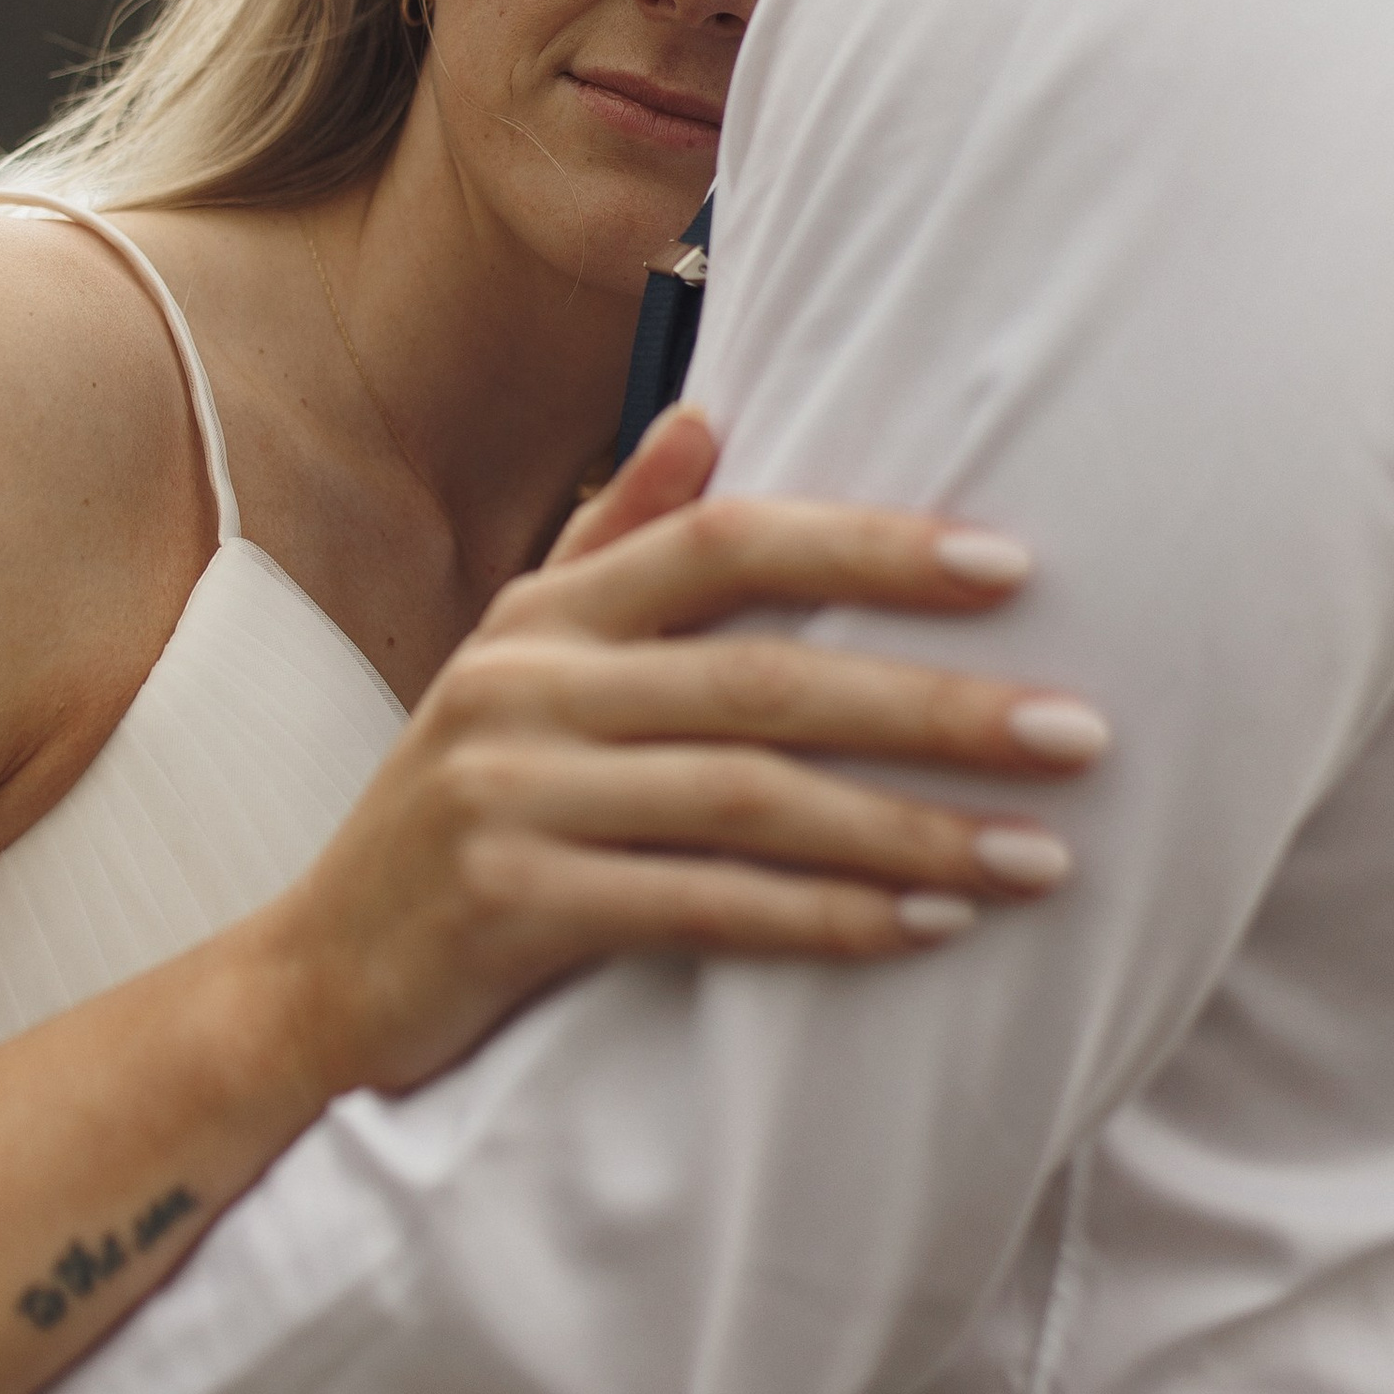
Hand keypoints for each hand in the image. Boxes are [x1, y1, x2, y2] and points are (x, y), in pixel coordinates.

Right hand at [258, 406, 1103, 1099]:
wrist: (314, 978)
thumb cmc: (456, 814)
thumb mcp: (515, 661)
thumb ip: (615, 544)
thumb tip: (707, 416)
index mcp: (546, 614)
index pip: (727, 544)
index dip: (871, 547)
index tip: (1013, 565)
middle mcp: (525, 687)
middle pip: (763, 677)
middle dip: (934, 703)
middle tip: (1080, 730)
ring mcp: (512, 796)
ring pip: (749, 799)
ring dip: (909, 829)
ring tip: (1041, 856)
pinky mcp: (513, 907)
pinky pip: (703, 910)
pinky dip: (826, 920)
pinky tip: (928, 931)